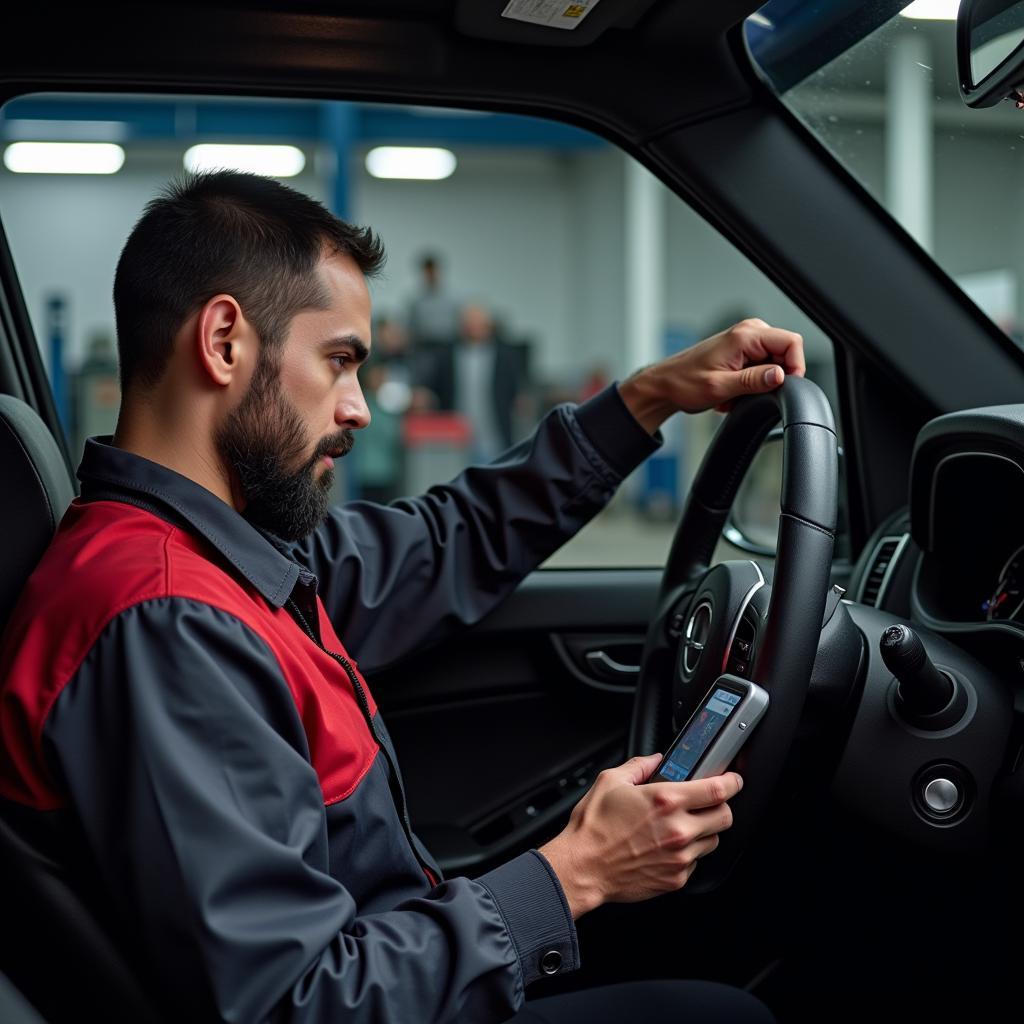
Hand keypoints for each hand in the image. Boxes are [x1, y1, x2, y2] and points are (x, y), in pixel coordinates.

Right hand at [537, 754, 741, 918]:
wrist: (583, 868)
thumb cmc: (593, 828)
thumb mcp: (610, 781)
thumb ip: (639, 766)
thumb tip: (654, 759)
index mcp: (665, 801)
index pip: (718, 790)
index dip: (732, 782)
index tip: (733, 780)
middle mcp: (678, 829)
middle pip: (725, 817)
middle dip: (720, 806)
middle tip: (707, 803)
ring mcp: (680, 857)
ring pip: (714, 841)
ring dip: (704, 831)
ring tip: (682, 826)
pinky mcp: (676, 879)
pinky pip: (696, 862)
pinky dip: (688, 853)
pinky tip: (668, 846)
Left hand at [618, 318, 805, 433]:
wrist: (665, 384)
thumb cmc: (684, 383)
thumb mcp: (720, 387)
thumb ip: (754, 381)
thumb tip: (781, 376)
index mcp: (745, 336)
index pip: (792, 342)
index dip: (795, 367)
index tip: (783, 386)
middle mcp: (748, 333)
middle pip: (785, 354)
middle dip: (773, 379)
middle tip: (750, 394)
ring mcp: (746, 342)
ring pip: (774, 364)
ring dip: (759, 384)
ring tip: (735, 393)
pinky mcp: (742, 352)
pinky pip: (761, 368)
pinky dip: (750, 383)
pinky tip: (732, 391)